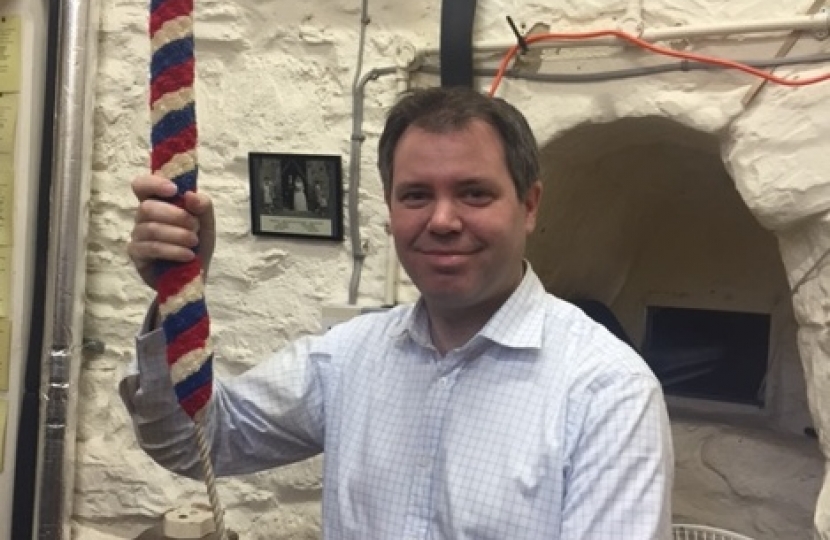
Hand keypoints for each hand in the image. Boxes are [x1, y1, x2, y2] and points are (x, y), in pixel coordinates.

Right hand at [127, 174, 215, 289]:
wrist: (195, 275)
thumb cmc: (196, 245)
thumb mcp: (206, 224)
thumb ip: (203, 206)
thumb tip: (190, 195)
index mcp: (157, 204)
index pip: (142, 186)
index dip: (153, 184)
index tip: (174, 190)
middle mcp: (143, 217)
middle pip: (147, 207)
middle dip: (176, 216)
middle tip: (195, 227)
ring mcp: (137, 236)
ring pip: (150, 228)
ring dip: (177, 235)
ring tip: (194, 242)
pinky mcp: (137, 255)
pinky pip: (151, 248)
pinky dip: (173, 250)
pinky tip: (188, 255)